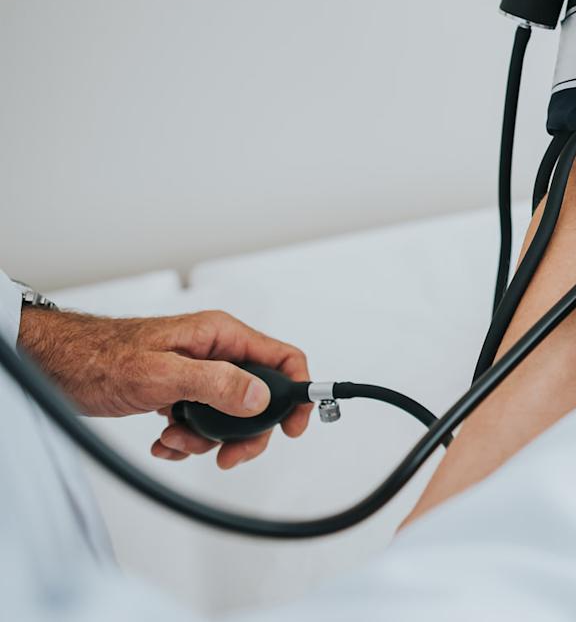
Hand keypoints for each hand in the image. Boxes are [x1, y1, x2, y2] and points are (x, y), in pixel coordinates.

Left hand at [17, 308, 311, 468]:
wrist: (60, 368)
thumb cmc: (102, 358)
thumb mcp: (164, 374)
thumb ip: (216, 383)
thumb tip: (261, 399)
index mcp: (222, 336)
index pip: (282, 358)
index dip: (298, 391)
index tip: (295, 426)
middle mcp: (217, 352)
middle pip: (261, 397)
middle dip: (245, 433)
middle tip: (228, 455)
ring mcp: (200, 373)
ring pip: (230, 417)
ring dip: (205, 440)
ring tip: (174, 440)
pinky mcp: (182, 393)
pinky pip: (203, 424)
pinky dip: (186, 440)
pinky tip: (163, 440)